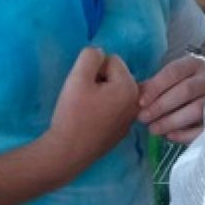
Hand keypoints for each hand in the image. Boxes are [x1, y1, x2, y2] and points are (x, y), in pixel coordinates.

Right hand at [44, 47, 138, 173]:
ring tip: (86, 109)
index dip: (93, 68)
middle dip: (99, 80)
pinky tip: (90, 121)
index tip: (83, 86)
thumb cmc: (73, 113)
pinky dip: (102, 109)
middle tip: (84, 97)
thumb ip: (90, 56)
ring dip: (100, 94)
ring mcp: (130, 118)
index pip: (111, 60)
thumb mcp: (78, 77)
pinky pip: (112, 108)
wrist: (68, 152)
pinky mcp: (122, 130)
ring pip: (113, 91)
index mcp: (130, 87)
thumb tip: (99, 53)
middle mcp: (136, 102)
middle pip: (115, 75)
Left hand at [138, 55, 204, 142]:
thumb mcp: (172, 80)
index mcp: (194, 65)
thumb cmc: (186, 86)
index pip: (174, 72)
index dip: (156, 87)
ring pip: (196, 109)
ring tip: (153, 129)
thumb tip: (132, 93)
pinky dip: (186, 134)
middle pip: (186, 90)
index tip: (140, 102)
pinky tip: (170, 137)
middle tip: (143, 118)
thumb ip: (154, 86)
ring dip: (172, 121)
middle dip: (161, 106)